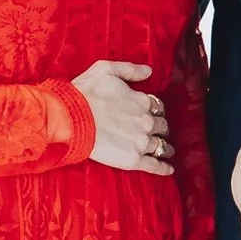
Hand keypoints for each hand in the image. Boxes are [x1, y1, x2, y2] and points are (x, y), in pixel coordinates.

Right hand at [75, 59, 172, 176]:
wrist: (71, 119)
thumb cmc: (85, 93)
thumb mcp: (106, 69)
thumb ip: (130, 69)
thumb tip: (149, 71)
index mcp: (142, 101)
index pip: (157, 107)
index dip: (154, 111)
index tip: (151, 114)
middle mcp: (146, 122)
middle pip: (162, 126)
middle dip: (160, 128)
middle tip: (158, 132)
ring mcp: (141, 142)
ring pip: (161, 145)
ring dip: (165, 147)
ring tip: (167, 151)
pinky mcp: (133, 159)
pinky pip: (154, 165)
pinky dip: (164, 168)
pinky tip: (169, 170)